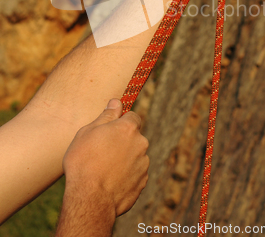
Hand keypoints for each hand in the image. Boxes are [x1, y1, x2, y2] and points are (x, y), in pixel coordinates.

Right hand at [62, 98, 148, 216]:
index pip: (132, 117)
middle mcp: (141, 143)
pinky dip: (126, 175)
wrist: (90, 199)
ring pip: (135, 155)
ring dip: (124, 159)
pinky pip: (135, 173)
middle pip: (134, 137)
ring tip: (104, 170)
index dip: (121, 122)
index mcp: (128, 128)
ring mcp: (143, 164)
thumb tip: (116, 102)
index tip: (110, 130)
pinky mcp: (142, 182)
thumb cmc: (83, 162)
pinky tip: (110, 181)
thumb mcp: (87, 133)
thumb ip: (106, 116)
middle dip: (122, 141)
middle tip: (102, 152)